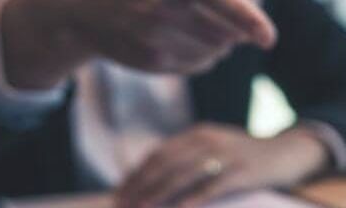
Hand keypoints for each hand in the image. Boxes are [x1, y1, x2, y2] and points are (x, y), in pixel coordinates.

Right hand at [1, 0, 276, 88]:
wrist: (77, 9)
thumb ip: (216, 1)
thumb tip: (253, 10)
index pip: (221, 2)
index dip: (250, 21)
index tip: (268, 39)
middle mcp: (158, 9)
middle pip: (226, 33)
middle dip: (237, 27)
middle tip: (232, 20)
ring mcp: (154, 39)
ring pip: (216, 50)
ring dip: (221, 40)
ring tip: (194, 21)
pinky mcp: (153, 62)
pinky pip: (199, 64)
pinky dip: (203, 54)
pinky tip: (182, 37)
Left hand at [116, 124, 330, 207]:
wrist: (288, 153)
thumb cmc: (248, 158)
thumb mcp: (216, 150)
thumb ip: (190, 160)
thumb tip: (154, 184)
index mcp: (198, 134)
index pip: (159, 153)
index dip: (137, 174)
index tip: (121, 193)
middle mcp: (209, 139)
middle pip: (167, 162)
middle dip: (142, 185)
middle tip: (125, 204)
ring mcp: (228, 154)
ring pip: (186, 173)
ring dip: (162, 192)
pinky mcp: (245, 171)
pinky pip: (216, 185)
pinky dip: (197, 198)